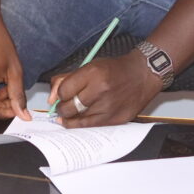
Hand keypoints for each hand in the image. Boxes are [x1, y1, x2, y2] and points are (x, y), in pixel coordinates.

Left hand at [47, 50, 164, 127]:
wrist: (142, 75)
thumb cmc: (114, 69)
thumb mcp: (89, 66)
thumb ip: (67, 79)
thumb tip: (51, 98)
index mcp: (93, 73)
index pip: (64, 90)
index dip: (59, 94)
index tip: (61, 94)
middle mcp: (100, 90)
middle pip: (69, 107)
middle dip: (62, 108)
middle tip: (62, 106)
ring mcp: (108, 107)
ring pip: (78, 120)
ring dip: (71, 117)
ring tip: (70, 113)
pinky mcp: (115, 119)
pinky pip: (91, 127)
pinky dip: (81, 125)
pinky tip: (77, 121)